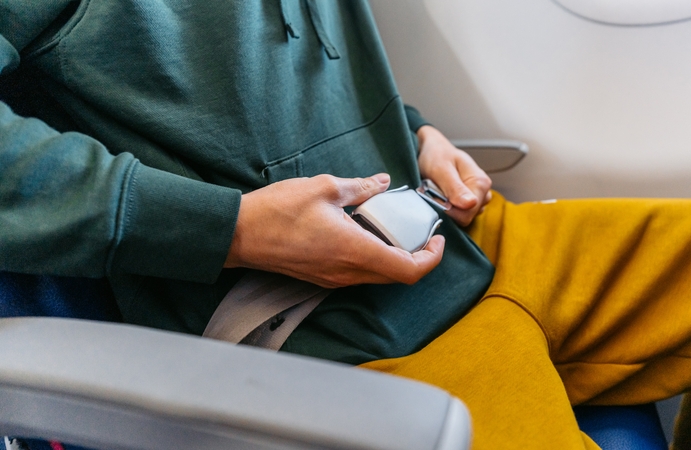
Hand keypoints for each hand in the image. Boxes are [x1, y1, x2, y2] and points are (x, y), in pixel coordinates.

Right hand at [224, 173, 444, 287]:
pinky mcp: (322, 277)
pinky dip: (372, 256)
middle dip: (416, 255)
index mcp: (355, 251)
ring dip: (393, 256)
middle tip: (418, 231)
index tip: (437, 239)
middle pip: (397, 276)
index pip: (409, 270)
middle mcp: (348, 272)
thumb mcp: (325, 188)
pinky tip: (364, 231)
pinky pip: (359, 273)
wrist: (238, 234)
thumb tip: (382, 182)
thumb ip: (361, 187)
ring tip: (392, 227)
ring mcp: (334, 279)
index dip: (432, 258)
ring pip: (378, 275)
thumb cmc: (277, 212)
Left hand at [417, 126, 491, 225]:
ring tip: (438, 189)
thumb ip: (455, 187)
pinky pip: (458, 214)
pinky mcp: (469, 204)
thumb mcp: (442, 168)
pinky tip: (441, 194)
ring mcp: (477, 199)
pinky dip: (447, 207)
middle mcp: (483, 193)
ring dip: (446, 207)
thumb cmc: (438, 155)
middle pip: (466, 216)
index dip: (448, 209)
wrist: (433, 150)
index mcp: (481, 183)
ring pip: (461, 216)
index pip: (468, 213)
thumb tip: (471, 204)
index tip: (434, 196)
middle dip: (447, 207)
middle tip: (434, 190)